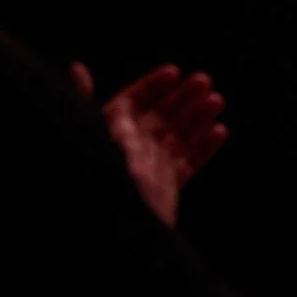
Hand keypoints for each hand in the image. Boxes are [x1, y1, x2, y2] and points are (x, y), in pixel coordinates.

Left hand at [76, 63, 228, 228]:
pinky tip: (219, 132)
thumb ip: (86, 100)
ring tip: (217, 100)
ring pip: (178, 137)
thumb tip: (76, 67)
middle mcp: (130, 149)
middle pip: (159, 117)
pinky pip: (188, 164)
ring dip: (198, 117)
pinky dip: (205, 148)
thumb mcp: (89, 131)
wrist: (113, 229)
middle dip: (182, 98)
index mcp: (108, 134)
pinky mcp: (166, 188)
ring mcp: (150, 168)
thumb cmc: (99, 177)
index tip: (174, 71)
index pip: (131, 103)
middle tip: (204, 80)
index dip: (151, 86)